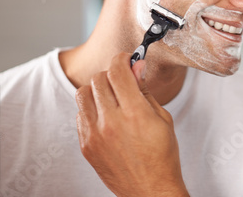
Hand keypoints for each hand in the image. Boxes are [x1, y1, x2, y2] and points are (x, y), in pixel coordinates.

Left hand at [75, 53, 188, 196]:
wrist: (150, 190)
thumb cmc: (162, 156)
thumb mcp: (162, 118)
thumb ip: (145, 90)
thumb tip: (137, 67)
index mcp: (134, 113)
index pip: (118, 71)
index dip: (122, 58)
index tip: (127, 58)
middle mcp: (111, 122)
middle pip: (98, 78)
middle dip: (112, 72)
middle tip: (123, 78)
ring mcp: (95, 135)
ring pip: (83, 93)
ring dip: (97, 88)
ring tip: (111, 97)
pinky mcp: (86, 145)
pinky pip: (80, 115)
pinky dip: (91, 108)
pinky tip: (106, 115)